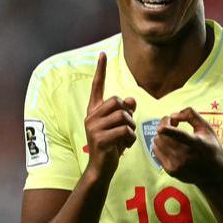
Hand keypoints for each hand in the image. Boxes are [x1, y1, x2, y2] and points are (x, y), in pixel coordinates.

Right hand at [84, 52, 136, 179]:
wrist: (101, 169)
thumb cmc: (111, 146)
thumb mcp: (119, 126)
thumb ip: (124, 112)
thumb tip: (130, 100)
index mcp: (94, 111)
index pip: (97, 87)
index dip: (100, 70)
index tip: (102, 54)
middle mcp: (91, 117)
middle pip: (118, 102)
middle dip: (128, 115)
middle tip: (126, 129)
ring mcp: (94, 128)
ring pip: (124, 116)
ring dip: (131, 128)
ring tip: (125, 139)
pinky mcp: (100, 139)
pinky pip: (125, 130)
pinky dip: (130, 139)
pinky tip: (124, 148)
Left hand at [153, 108, 222, 186]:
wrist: (213, 175)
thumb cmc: (211, 148)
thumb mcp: (207, 129)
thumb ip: (192, 116)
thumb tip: (173, 115)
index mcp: (197, 143)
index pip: (181, 136)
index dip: (169, 131)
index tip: (161, 128)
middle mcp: (186, 156)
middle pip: (164, 136)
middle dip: (165, 124)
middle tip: (173, 123)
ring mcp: (177, 165)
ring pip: (157, 142)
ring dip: (161, 134)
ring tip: (172, 134)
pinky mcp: (170, 171)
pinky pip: (156, 151)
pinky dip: (160, 144)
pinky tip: (169, 144)